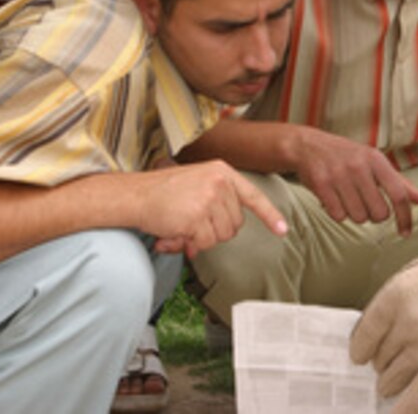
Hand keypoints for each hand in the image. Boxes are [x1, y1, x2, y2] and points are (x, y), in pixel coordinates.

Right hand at [136, 161, 286, 257]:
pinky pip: (204, 243)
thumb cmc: (163, 192)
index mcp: (222, 172)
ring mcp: (209, 198)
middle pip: (235, 224)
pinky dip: (189, 244)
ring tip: (180, 227)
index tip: (283, 230)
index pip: (253, 196)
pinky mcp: (197, 216)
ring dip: (201, 239)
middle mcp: (220, 182)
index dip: (269, 215)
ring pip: (221, 236)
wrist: (134, 195)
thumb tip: (226, 231)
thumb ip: (217, 202)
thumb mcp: (197, 184)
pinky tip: (174, 234)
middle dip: (214, 231)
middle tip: (190, 224)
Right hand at [292, 128, 417, 236]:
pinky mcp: (321, 184)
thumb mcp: (374, 162)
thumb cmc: (346, 156)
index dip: (405, 217)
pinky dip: (338, 213)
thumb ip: (399, 183)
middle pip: (379, 213)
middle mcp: (359, 166)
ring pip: (359, 217)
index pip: (399, 194)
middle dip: (374, 215)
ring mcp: (339, 175)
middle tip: (365, 203)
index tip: (406, 233)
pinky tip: (334, 199)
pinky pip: (338, 216)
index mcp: (376, 159)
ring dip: (355, 214)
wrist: (307, 145)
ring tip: (348, 198)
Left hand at [349, 230, 417, 412]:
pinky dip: (404, 410)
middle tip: (391, 360)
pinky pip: (415, 398)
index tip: (361, 354)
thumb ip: (394, 298)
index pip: (364, 334)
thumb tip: (378, 322)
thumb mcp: (417, 272)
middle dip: (382, 362)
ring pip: (390, 380)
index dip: (360, 348)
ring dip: (391, 383)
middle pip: (378, 359)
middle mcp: (405, 325)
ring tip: (397, 380)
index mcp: (395, 297)